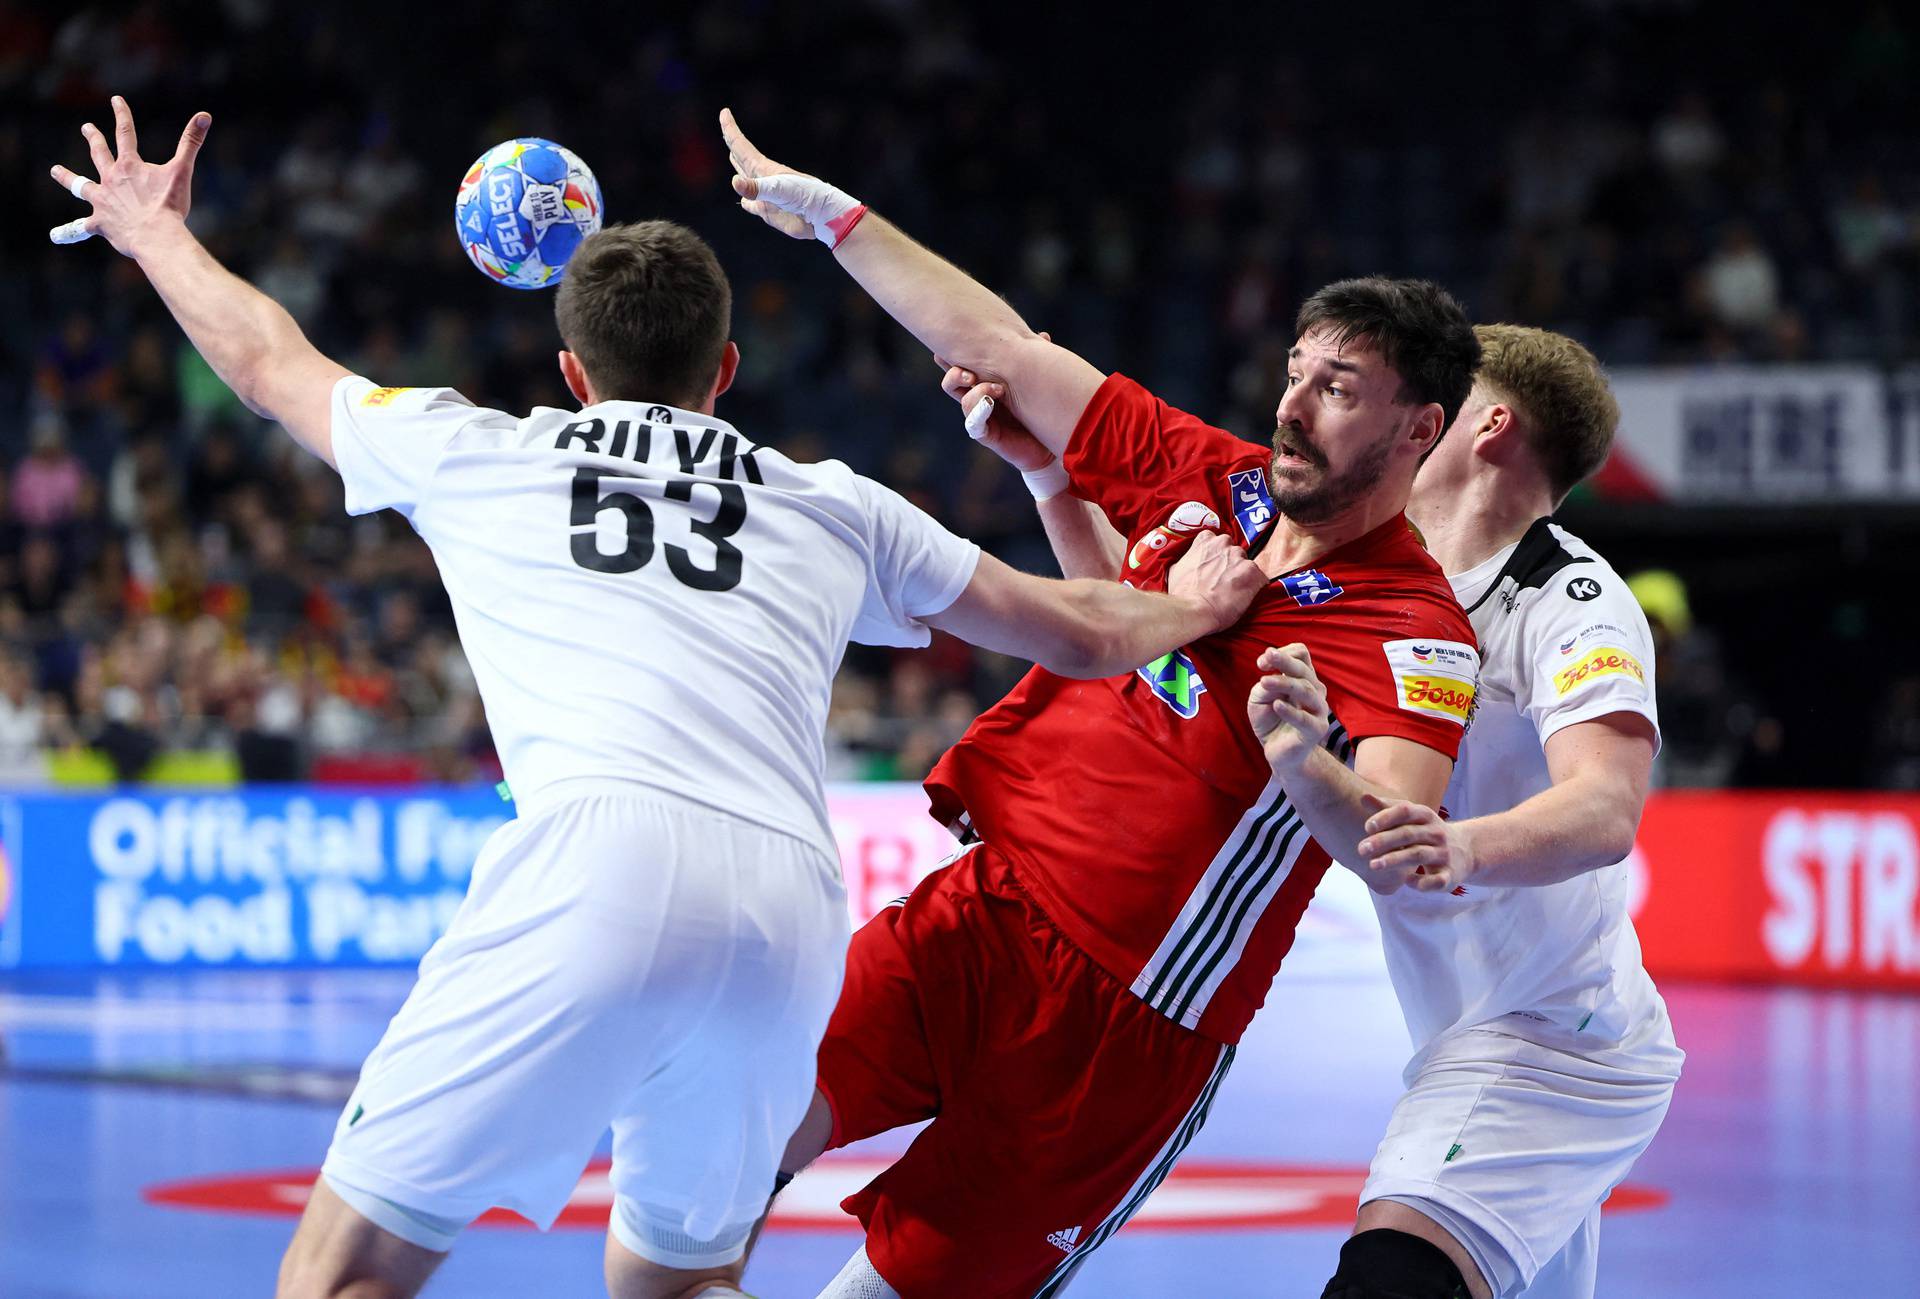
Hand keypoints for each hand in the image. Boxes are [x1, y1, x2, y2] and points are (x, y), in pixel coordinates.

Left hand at [49, 97, 208, 256]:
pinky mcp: (99, 223)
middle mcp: (111, 178)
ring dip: (67, 178)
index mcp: (129, 165)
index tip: (116, 100)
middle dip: (94, 138)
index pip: (125, 132)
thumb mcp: (182, 171)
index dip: (122, 114)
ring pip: (80, 186)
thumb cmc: (169, 205)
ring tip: (55, 171)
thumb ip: (191, 143)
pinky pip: (81, 227)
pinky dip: (70, 231)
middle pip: (99, 153)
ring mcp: (102, 200)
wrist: (155, 235)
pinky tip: (58, 235)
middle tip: (87, 128)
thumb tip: (205, 115)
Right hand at [719, 107, 863, 244]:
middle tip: (726, 129)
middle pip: (742, 157)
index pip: (741, 145)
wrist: (820, 216)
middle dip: (733, 143)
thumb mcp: (779, 190)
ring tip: (733, 155)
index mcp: (763, 168)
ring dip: (738, 167)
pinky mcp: (767, 211)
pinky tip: (744, 200)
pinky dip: (745, 200)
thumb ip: (756, 188)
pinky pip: (751, 204)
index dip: (731, 130)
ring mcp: (764, 195)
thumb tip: (735, 182)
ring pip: (746, 178)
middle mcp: (762, 179)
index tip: (724, 112)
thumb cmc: (804, 197)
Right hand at [937, 342, 1052, 471]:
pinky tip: (990, 403)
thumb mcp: (1035, 379)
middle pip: (952, 381)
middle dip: (954, 371)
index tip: (961, 340)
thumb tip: (1043, 336)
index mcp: (984, 381)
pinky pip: (974, 422)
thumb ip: (1034, 359)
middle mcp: (978, 398)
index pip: (962, 363)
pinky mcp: (986, 434)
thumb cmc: (1039, 410)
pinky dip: (979, 411)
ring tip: (998, 389)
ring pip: (963, 400)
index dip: (955, 352)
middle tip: (970, 371)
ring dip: (977, 391)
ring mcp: (980, 416)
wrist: (1046, 445)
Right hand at [1169, 532, 1263, 633]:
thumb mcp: (1176, 570)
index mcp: (1205, 540)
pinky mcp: (1252, 572)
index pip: (1216, 541)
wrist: (1193, 610)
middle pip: (1234, 551)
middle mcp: (1223, 544)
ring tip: (1233, 592)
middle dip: (1231, 565)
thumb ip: (1188, 561)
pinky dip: (1255, 587)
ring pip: (1247, 564)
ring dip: (1243, 576)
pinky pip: (1260, 578)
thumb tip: (1187, 565)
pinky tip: (1245, 597)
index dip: (1217, 556)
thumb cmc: (1182, 595)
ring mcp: (1239, 557)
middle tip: (1224, 582)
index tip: (1215, 567)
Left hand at [1247, 643, 1330, 771]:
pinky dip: (1290, 711)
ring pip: (1305, 689)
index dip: (1283, 653)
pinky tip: (1276, 705)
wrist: (1279, 752)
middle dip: (1284, 660)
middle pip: (1303, 669)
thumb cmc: (1270, 720)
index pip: (1301, 654)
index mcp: (1304, 678)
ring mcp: (1318, 710)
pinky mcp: (1316, 729)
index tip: (1262, 663)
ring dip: (1284, 682)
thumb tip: (1268, 679)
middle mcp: (1315, 690)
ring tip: (1264, 681)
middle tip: (1266, 657)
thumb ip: (1265, 686)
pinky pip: (1305, 718)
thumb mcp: (1260, 699)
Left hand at [1358, 796, 1475, 891]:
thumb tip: (1363, 797)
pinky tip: (1406, 881)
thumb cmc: (1428, 832)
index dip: (1386, 817)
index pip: (1406, 811)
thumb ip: (1388, 809)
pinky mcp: (1449, 875)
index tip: (1367, 827)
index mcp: (1426, 816)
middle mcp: (1436, 833)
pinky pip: (1437, 880)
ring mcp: (1444, 854)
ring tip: (1372, 865)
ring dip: (1394, 860)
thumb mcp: (1412, 818)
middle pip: (1408, 834)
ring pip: (1419, 855)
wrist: (1466, 850)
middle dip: (1383, 841)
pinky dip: (1422, 882)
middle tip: (1361, 849)